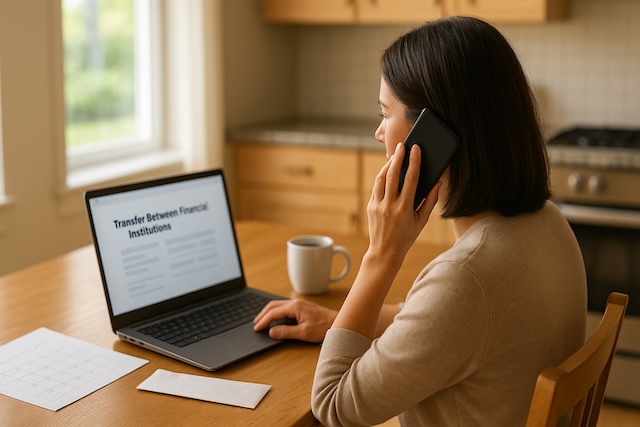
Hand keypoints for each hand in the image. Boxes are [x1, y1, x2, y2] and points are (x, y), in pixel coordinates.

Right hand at [253, 299, 336, 342]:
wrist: (338, 323)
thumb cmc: (323, 327)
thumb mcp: (303, 332)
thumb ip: (286, 332)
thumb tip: (271, 331)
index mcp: (294, 307)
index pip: (273, 313)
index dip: (263, 321)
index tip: (256, 328)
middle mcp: (295, 302)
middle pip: (273, 306)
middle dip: (262, 314)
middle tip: (255, 324)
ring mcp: (298, 303)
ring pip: (278, 305)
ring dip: (268, 312)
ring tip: (262, 321)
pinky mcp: (301, 307)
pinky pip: (284, 307)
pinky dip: (275, 312)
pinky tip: (274, 318)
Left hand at [367, 143, 440, 264]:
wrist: (385, 252)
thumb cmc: (407, 236)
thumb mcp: (422, 221)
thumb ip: (430, 201)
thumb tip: (437, 183)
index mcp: (404, 208)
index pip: (410, 179)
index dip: (414, 162)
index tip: (416, 148)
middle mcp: (389, 205)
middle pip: (392, 175)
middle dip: (398, 157)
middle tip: (402, 145)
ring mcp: (378, 205)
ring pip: (381, 179)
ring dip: (388, 165)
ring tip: (396, 155)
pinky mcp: (371, 206)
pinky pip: (376, 187)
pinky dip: (382, 176)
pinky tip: (388, 170)